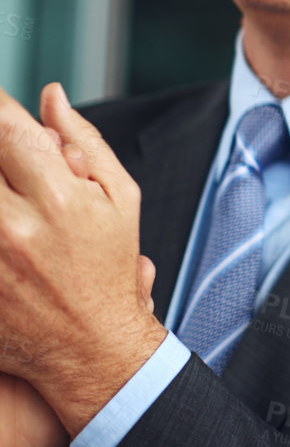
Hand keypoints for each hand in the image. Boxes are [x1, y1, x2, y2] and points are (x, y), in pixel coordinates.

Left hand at [0, 84, 165, 437]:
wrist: (93, 350)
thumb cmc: (107, 272)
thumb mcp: (120, 199)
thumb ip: (85, 142)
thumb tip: (51, 95)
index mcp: (62, 197)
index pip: (10, 128)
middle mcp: (18, 225)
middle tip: (2, 158)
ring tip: (7, 196)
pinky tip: (5, 225)